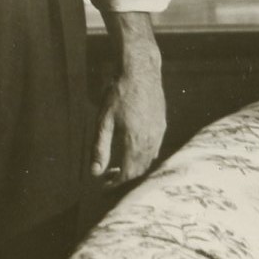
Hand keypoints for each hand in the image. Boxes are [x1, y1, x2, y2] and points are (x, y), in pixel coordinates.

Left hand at [91, 11, 164, 184]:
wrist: (141, 71)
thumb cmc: (118, 94)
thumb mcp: (104, 121)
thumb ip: (100, 148)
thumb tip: (95, 172)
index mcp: (135, 142)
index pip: (128, 175)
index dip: (116, 185)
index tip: (104, 186)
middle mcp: (151, 141)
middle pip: (140, 170)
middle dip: (125, 178)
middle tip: (109, 178)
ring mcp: (159, 133)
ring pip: (149, 160)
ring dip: (135, 168)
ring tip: (120, 166)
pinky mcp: (162, 125)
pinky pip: (155, 148)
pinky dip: (144, 156)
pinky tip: (133, 150)